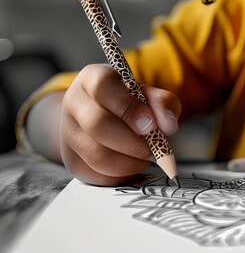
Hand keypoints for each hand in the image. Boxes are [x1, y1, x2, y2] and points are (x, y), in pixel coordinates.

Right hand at [59, 64, 180, 185]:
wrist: (108, 116)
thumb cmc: (131, 103)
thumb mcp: (150, 95)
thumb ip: (163, 104)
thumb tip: (169, 126)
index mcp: (92, 78)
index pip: (103, 88)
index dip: (128, 108)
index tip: (150, 124)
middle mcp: (73, 102)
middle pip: (97, 125)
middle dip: (132, 142)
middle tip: (153, 148)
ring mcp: (67, 132)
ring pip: (96, 154)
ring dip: (129, 161)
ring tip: (145, 156)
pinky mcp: (71, 159)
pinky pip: (96, 174)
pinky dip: (120, 174)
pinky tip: (133, 163)